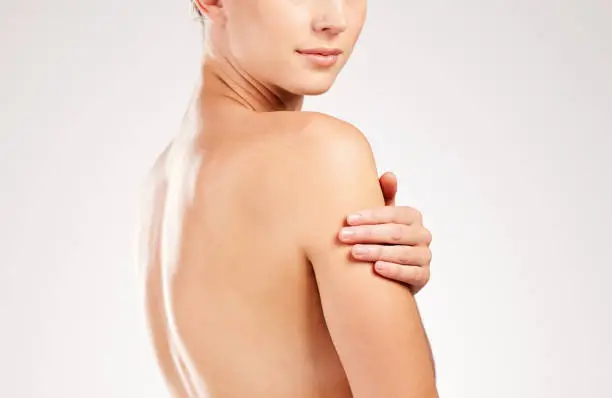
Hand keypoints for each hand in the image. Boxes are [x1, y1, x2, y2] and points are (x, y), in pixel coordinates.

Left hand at [338, 172, 432, 293]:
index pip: (392, 214)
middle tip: (343, 236)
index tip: (348, 220)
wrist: (389, 274)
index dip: (370, 216)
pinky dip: (393, 270)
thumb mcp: (381, 218)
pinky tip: (377, 269)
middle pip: (395, 233)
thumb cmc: (381, 238)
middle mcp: (422, 235)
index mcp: (412, 216)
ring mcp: (424, 256)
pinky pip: (410, 274)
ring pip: (401, 253)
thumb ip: (384, 196)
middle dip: (367, 234)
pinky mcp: (423, 277)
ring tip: (355, 253)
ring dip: (376, 252)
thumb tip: (389, 175)